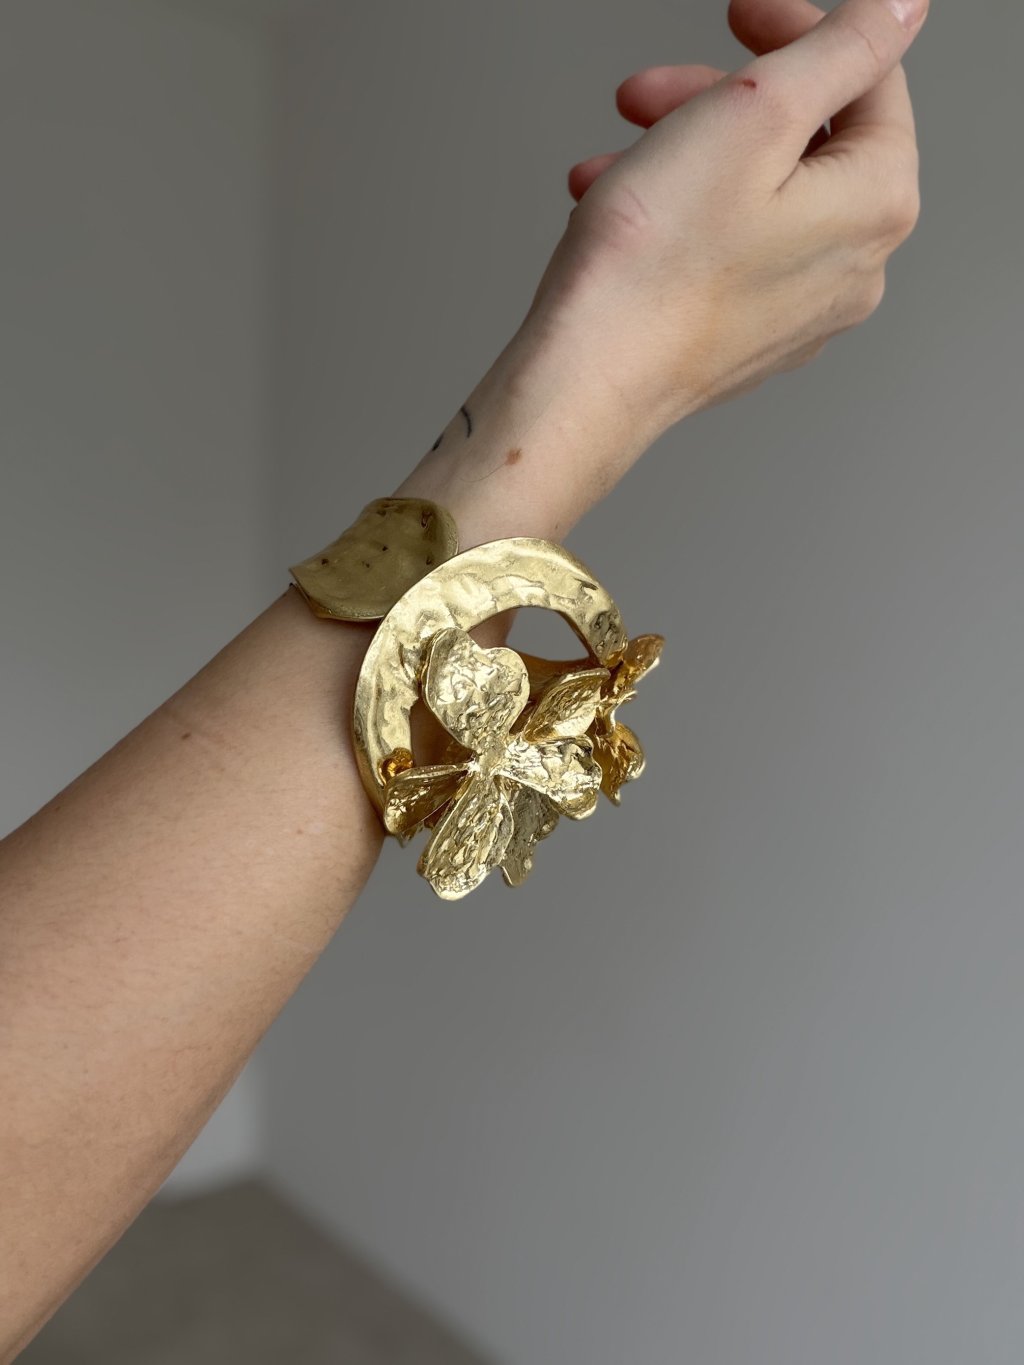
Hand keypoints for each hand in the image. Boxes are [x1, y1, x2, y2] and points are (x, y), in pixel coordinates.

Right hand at [530, 0, 926, 432]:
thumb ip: (843, 47)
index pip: (870, 80)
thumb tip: (899, 10)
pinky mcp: (746, 339)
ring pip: (754, 194)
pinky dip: (676, 216)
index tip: (740, 18)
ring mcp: (800, 312)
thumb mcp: (755, 112)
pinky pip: (724, 250)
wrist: (587, 379)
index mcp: (877, 205)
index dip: (799, 29)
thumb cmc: (653, 266)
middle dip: (720, 100)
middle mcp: (853, 268)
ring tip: (616, 161)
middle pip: (805, 140)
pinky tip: (617, 212)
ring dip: (682, 155)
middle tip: (647, 96)